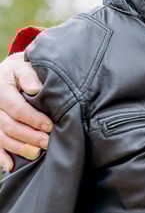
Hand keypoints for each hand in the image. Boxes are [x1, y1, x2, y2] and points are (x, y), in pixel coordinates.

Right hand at [0, 52, 50, 171]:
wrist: (4, 74)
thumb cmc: (20, 70)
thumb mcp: (23, 66)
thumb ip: (28, 76)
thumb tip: (35, 89)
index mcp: (0, 89)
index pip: (17, 108)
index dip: (34, 119)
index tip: (50, 126)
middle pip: (9, 126)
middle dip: (29, 136)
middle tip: (48, 143)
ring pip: (0, 137)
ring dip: (18, 148)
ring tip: (36, 154)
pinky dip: (0, 157)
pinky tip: (10, 166)